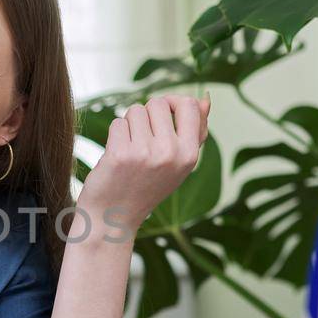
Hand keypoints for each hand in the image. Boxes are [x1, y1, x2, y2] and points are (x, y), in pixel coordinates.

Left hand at [76, 94, 211, 243]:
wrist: (114, 218)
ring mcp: (145, 153)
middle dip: (147, 114)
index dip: (173, 103)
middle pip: (158, 103)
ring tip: (130, 149)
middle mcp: (171, 153)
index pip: (188, 105)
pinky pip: (118, 123)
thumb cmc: (146, 186)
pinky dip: (115, 135)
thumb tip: (204, 99)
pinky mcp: (120, 154)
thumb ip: (194, 132)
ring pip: (135, 111)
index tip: (162, 115)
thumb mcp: (178, 164)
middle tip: (142, 140)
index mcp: (190, 155)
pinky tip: (117, 156)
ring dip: (129, 125)